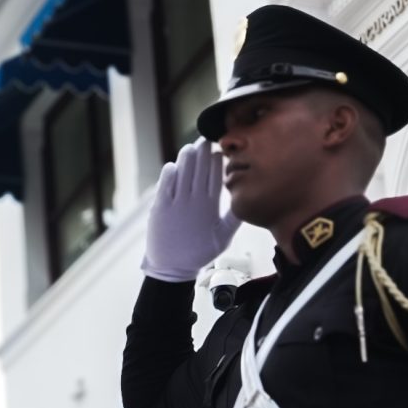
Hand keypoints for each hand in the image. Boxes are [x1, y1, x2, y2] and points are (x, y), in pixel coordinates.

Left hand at [141, 141, 238, 281]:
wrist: (172, 268)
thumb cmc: (199, 253)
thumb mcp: (223, 238)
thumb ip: (234, 218)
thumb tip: (247, 200)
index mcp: (210, 208)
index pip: (215, 178)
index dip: (216, 162)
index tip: (218, 149)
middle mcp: (194, 203)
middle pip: (199, 171)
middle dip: (202, 153)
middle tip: (205, 139)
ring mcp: (176, 204)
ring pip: (183, 174)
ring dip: (187, 159)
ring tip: (191, 147)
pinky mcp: (159, 208)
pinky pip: (165, 186)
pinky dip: (169, 174)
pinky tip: (174, 164)